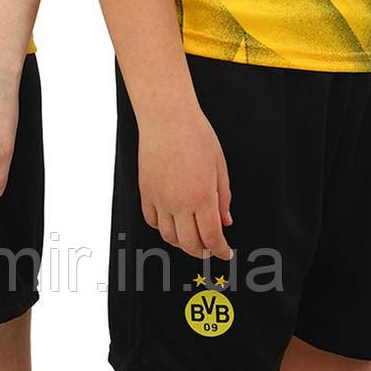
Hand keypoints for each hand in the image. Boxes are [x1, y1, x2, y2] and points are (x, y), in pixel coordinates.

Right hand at [137, 105, 232, 259]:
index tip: (225, 252)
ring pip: (168, 236)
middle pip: (189, 243)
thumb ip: (223, 197)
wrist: (167, 117)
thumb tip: (225, 222)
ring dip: (182, 243)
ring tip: (192, 238)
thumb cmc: (196, 135)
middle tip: (210, 249)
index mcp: (202, 196)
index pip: (211, 237)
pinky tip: (173, 223)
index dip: (220, 250)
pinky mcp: (146, 191)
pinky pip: (152, 220)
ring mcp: (159, 198)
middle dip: (202, 251)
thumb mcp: (220, 166)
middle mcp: (179, 202)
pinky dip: (163, 228)